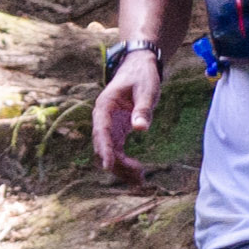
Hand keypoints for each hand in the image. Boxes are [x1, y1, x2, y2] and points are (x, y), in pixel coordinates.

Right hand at [92, 51, 164, 181]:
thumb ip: (143, 109)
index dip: (104, 149)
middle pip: (103, 146)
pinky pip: (116, 152)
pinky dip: (125, 164)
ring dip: (121, 168)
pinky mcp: (117, 132)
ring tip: (140, 180)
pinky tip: (138, 174)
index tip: (108, 165)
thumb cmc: (142, 76)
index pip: (101, 131)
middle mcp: (102, 119)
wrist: (139, 68)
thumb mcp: (147, 90)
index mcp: (105, 106)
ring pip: (109, 153)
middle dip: (117, 164)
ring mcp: (109, 127)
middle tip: (138, 176)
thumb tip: (140, 129)